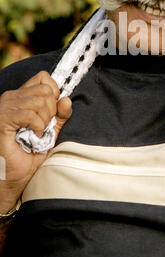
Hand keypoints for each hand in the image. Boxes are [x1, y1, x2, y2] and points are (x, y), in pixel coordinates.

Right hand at [0, 71, 71, 210]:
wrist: (12, 179)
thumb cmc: (27, 156)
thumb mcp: (50, 133)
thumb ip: (59, 116)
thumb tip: (66, 100)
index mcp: (21, 97)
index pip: (44, 77)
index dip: (54, 92)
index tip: (53, 112)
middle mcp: (11, 98)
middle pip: (45, 88)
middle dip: (52, 109)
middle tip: (45, 126)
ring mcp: (5, 107)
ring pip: (39, 100)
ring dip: (45, 119)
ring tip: (38, 132)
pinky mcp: (2, 120)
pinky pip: (30, 114)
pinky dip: (37, 126)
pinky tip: (33, 135)